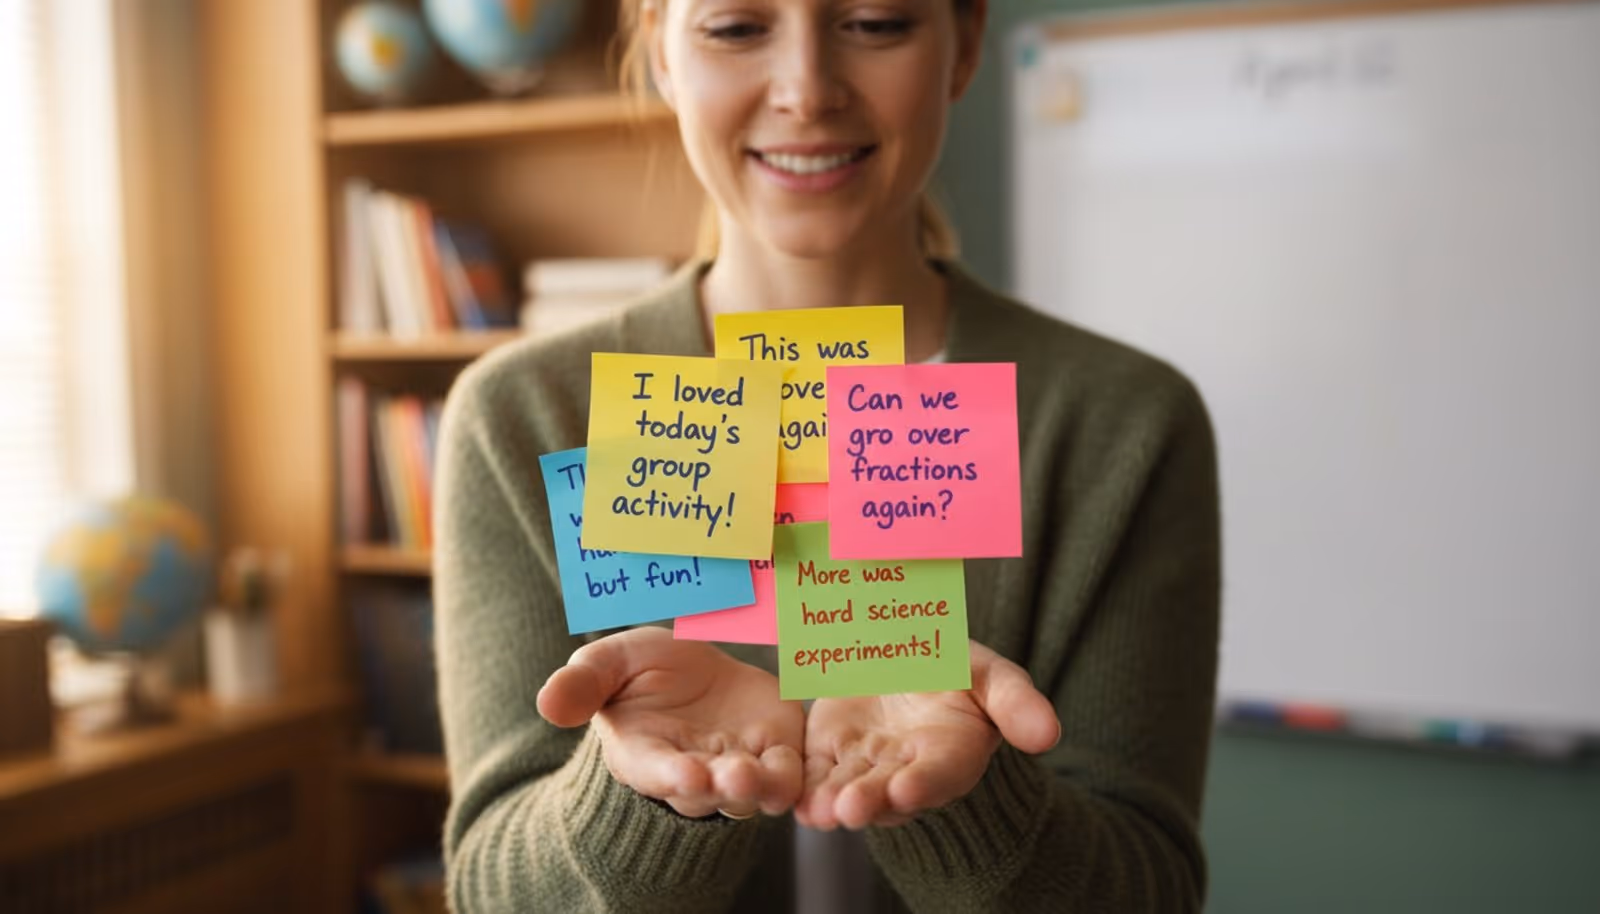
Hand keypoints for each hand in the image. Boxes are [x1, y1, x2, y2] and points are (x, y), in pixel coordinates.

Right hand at [537, 627, 804, 818]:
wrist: (692, 668)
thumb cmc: (640, 673)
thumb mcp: (607, 666)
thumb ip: (583, 684)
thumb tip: (547, 704)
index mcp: (647, 755)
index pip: (657, 773)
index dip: (671, 776)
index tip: (685, 774)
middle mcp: (695, 771)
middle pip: (712, 790)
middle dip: (725, 785)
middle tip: (737, 774)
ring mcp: (740, 765)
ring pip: (757, 789)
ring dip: (766, 785)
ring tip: (771, 770)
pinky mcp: (778, 750)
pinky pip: (793, 770)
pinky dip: (801, 771)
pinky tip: (812, 759)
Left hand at [796, 641, 1059, 830]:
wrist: (908, 655)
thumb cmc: (957, 670)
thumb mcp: (991, 676)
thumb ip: (1016, 704)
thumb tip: (1050, 735)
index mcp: (950, 752)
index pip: (939, 774)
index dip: (924, 783)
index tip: (908, 789)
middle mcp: (906, 769)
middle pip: (887, 791)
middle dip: (870, 800)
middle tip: (851, 808)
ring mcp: (864, 764)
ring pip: (846, 789)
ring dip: (830, 803)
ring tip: (818, 811)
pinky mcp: (827, 753)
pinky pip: (812, 774)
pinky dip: (801, 787)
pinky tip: (788, 796)